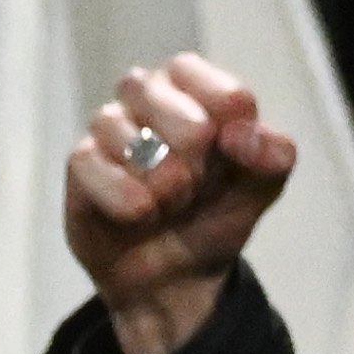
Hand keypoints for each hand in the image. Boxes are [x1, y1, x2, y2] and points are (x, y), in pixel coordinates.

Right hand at [62, 55, 296, 353]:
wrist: (174, 281)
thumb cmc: (212, 219)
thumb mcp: (260, 189)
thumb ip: (272, 155)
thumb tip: (243, 134)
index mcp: (194, 90)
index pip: (196, 72)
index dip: (220, 116)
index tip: (233, 152)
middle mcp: (147, 96)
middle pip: (156, 90)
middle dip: (187, 147)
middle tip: (196, 186)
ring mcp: (109, 129)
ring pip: (116, 124)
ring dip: (155, 175)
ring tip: (169, 205)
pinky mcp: (80, 166)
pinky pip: (88, 162)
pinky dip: (122, 195)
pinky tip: (140, 215)